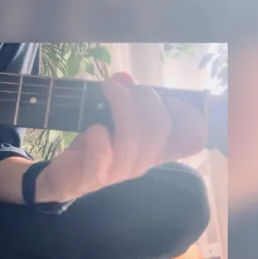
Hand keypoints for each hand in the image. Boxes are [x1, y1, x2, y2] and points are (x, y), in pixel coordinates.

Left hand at [36, 72, 207, 201]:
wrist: (64, 179)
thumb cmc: (94, 148)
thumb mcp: (112, 120)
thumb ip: (124, 99)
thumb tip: (125, 79)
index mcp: (154, 149)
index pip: (193, 140)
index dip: (192, 117)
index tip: (170, 98)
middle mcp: (143, 161)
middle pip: (161, 128)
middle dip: (145, 98)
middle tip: (124, 87)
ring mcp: (120, 170)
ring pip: (134, 137)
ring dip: (122, 106)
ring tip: (109, 90)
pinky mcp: (95, 174)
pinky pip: (104, 154)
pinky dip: (100, 136)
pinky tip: (94, 127)